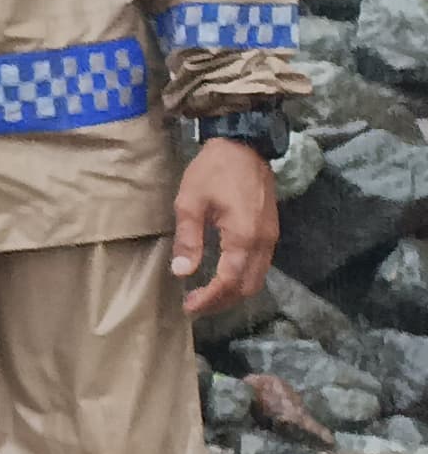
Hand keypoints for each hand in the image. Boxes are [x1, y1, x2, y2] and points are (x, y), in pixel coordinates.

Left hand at [172, 136, 278, 315]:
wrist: (245, 146)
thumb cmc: (213, 171)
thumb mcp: (190, 202)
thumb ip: (188, 239)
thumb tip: (182, 272)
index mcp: (244, 237)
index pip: (229, 282)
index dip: (210, 299)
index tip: (189, 307)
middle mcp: (264, 242)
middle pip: (248, 287)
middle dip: (222, 302)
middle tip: (196, 306)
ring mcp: (271, 237)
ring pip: (257, 278)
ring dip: (233, 292)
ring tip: (206, 296)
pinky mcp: (271, 231)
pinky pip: (261, 266)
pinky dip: (242, 278)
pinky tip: (222, 277)